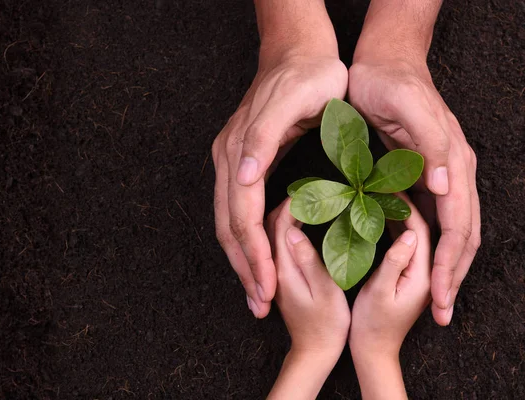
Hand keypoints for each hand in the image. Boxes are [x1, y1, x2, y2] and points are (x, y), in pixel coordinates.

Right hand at [212, 5, 347, 317]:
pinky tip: (257, 257)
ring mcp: (231, 161)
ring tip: (258, 292)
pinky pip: (237, 209)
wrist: (297, 48)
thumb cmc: (308, 75)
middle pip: (229, 225)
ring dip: (243, 260)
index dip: (253, 254)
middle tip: (261, 305)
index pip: (241, 215)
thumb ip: (262, 139)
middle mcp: (229, 159)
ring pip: (229, 222)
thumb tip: (241, 178)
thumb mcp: (294, 101)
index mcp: (240, 150)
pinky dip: (246, 239)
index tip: (266, 287)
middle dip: (245, 267)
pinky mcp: (241, 161)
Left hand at [266, 199, 349, 398]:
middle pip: (270, 225)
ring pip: (272, 232)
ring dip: (286, 214)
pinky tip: (301, 222)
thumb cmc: (327, 324)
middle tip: (309, 188)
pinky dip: (287, 227)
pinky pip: (278, 243)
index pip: (277, 225)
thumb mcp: (324, 291)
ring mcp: (275, 271)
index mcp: (282, 268)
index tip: (311, 188)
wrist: (314, 351)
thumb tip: (292, 229)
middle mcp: (272, 267)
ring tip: (307, 199)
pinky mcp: (281, 275)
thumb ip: (308, 259)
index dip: (292, 202)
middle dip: (286, 203)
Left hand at [348, 58, 479, 325]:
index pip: (458, 226)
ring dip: (446, 266)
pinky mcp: (421, 172)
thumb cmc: (390, 84)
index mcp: (453, 163)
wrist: (383, 61)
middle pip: (462, 236)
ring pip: (453, 231)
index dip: (449, 264)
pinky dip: (430, 244)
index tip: (440, 296)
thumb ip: (432, 146)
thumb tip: (447, 186)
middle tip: (440, 312)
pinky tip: (419, 261)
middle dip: (453, 275)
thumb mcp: (409, 109)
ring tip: (436, 297)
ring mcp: (439, 174)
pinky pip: (433, 217)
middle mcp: (453, 173)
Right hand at [350, 195, 430, 399]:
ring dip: (401, 215)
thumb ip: (395, 261)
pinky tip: (381, 216)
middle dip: (407, 206)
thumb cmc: (372, 324)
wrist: (374, 349)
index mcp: (423, 275)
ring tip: (383, 194)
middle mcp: (425, 272)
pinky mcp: (406, 274)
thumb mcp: (379, 291)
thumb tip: (408, 232)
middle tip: (388, 185)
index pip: (421, 232)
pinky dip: (395, 228)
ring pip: (414, 236)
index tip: (391, 187)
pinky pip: (405, 245)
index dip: (407, 207)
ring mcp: (417, 273)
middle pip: (422, 230)